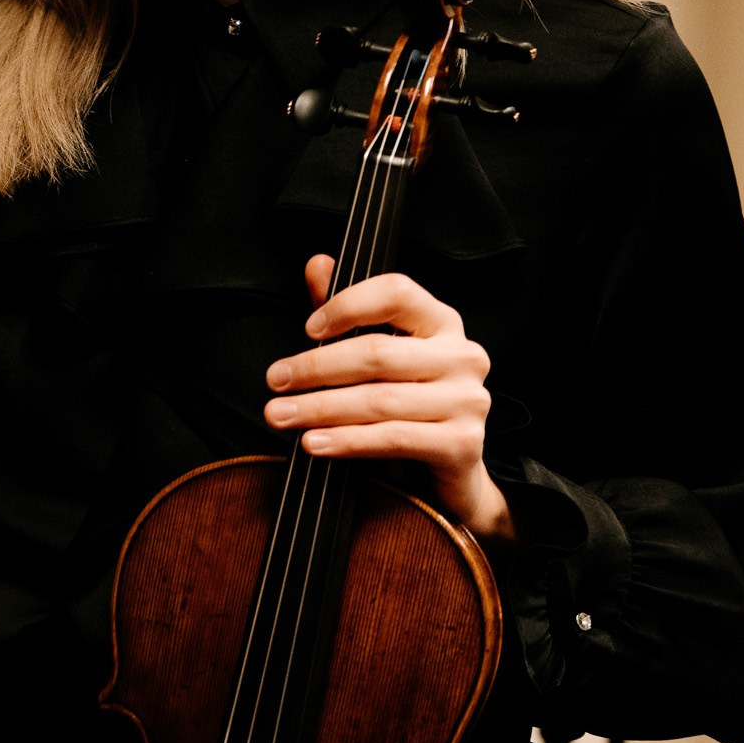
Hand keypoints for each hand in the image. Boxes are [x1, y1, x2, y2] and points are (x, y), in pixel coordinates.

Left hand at [263, 255, 515, 541]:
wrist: (444, 477)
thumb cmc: (407, 407)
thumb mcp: (377, 357)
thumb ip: (347, 313)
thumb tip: (318, 265)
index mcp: (442, 322)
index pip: (396, 293)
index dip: (347, 305)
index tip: (307, 328)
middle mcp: (462, 356)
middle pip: (377, 352)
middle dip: (315, 367)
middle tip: (275, 381)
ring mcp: (468, 400)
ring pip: (380, 399)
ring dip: (321, 408)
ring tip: (282, 415)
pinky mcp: (463, 444)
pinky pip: (394, 438)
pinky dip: (348, 441)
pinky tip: (316, 442)